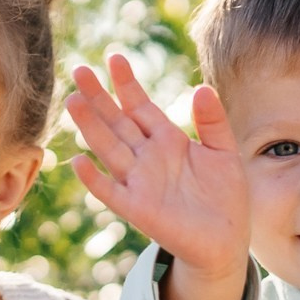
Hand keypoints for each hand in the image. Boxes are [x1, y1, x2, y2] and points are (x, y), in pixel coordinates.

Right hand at [65, 53, 251, 299]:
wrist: (226, 241)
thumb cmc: (225, 196)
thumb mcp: (224, 152)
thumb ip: (213, 121)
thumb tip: (201, 88)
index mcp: (168, 140)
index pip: (140, 106)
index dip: (127, 83)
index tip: (114, 58)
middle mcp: (148, 157)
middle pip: (117, 122)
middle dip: (99, 97)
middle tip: (79, 70)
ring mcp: (139, 182)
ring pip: (109, 148)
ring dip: (91, 127)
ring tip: (74, 101)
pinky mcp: (137, 209)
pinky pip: (110, 191)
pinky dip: (95, 178)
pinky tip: (79, 161)